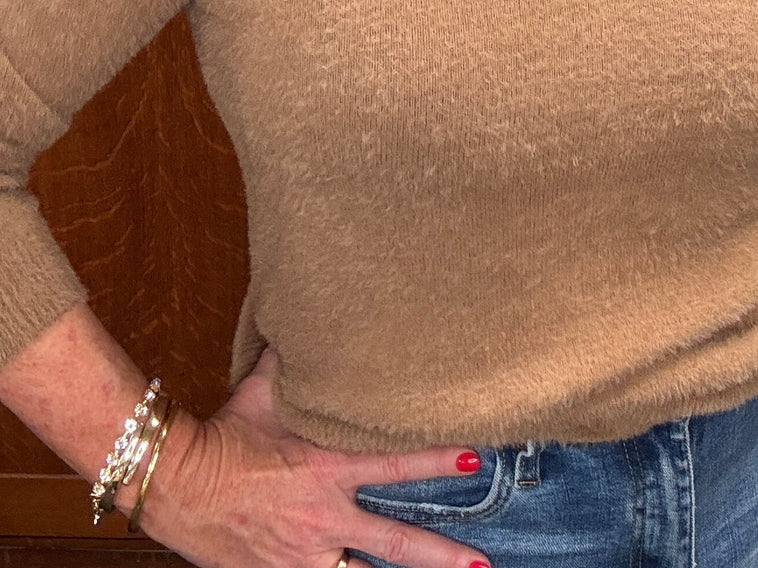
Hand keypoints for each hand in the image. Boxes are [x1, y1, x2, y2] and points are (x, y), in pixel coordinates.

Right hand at [127, 347, 492, 567]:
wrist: (174, 482)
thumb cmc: (223, 434)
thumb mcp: (264, 391)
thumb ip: (296, 360)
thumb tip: (310, 316)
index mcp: (326, 467)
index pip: (394, 462)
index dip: (436, 460)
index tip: (473, 458)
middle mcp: (323, 517)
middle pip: (394, 541)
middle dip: (441, 554)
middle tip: (479, 560)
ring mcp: (304, 555)